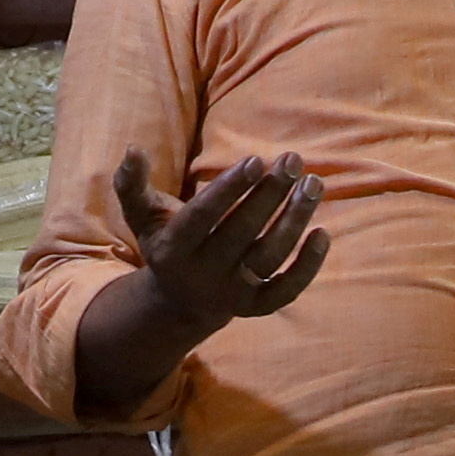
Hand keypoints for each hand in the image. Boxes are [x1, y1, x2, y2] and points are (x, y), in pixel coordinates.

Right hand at [112, 148, 328, 336]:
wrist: (179, 301)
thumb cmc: (165, 242)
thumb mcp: (142, 215)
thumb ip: (132, 183)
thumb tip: (132, 149)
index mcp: (174, 248)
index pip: (204, 216)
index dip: (230, 189)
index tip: (256, 160)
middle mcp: (203, 273)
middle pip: (242, 232)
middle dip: (270, 195)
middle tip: (292, 160)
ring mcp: (232, 293)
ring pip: (269, 256)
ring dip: (294, 220)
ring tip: (313, 184)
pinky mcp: (256, 306)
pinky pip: (286, 290)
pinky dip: (308, 267)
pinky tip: (322, 233)